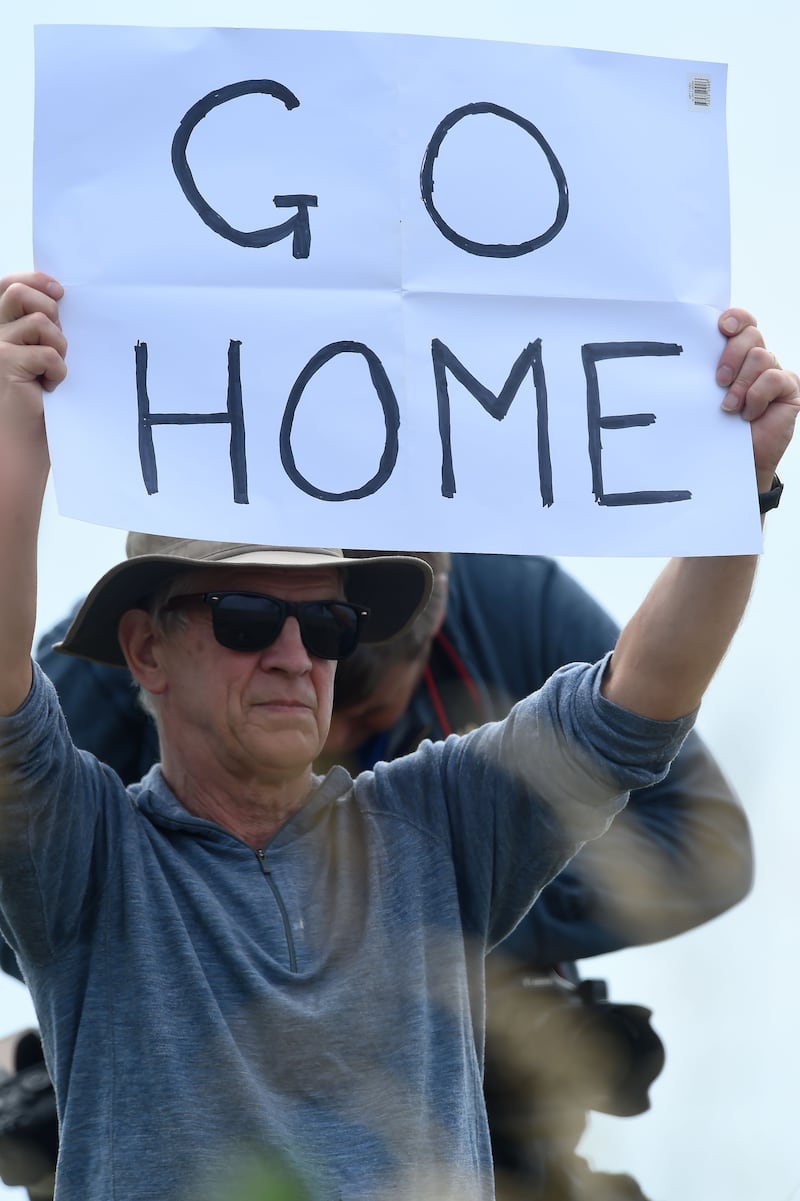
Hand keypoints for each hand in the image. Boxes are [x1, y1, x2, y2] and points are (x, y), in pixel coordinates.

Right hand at [0, 272, 66, 437]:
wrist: (24, 440)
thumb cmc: (37, 399)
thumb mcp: (41, 354)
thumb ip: (42, 325)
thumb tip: (58, 297)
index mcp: (0, 327)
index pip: (9, 286)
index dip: (35, 281)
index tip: (59, 291)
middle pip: (19, 294)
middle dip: (49, 311)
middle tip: (58, 341)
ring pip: (40, 322)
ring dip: (59, 347)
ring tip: (52, 371)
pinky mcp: (6, 363)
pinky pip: (48, 353)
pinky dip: (59, 371)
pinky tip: (50, 387)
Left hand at [717, 309, 799, 491]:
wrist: (733, 460)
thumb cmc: (716, 426)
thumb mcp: (706, 394)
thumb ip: (705, 371)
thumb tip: (687, 352)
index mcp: (737, 354)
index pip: (742, 322)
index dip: (736, 319)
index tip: (722, 328)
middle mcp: (758, 359)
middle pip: (751, 334)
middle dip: (732, 355)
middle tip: (719, 381)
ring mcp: (775, 372)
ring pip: (761, 356)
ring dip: (741, 383)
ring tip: (730, 407)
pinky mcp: (789, 388)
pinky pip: (774, 378)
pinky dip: (757, 397)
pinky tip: (749, 414)